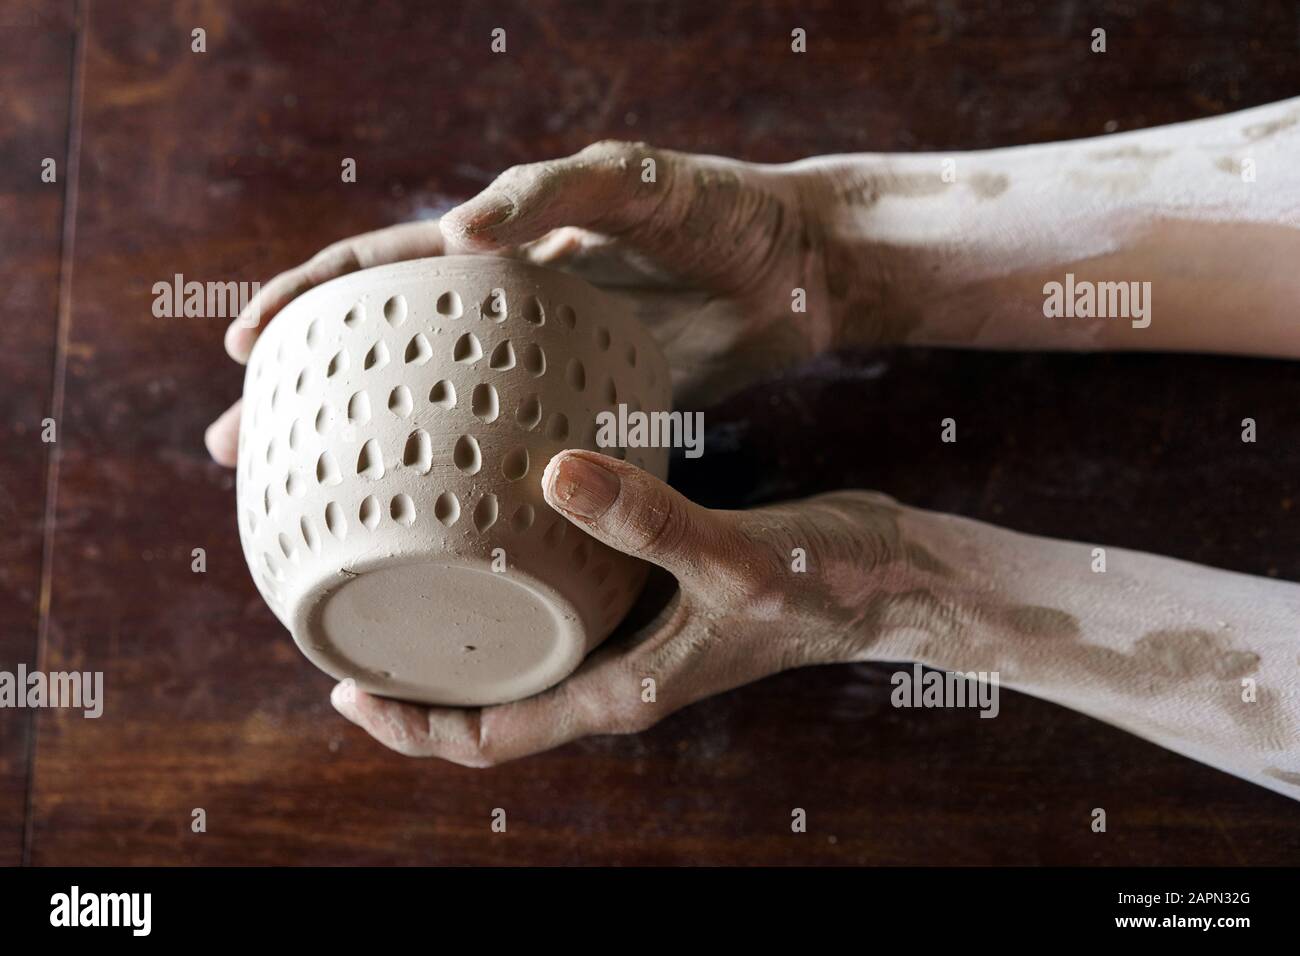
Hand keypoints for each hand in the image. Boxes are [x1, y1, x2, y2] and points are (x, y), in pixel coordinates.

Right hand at [207, 139, 863, 469]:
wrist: (809, 273)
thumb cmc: (731, 215)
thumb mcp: (643, 186)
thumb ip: (557, 190)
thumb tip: (457, 228)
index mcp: (505, 246)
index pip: (382, 266)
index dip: (308, 300)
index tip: (243, 348)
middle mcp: (510, 308)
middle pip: (385, 347)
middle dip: (311, 391)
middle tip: (240, 449)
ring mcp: (546, 363)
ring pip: (439, 408)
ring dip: (375, 448)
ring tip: (313, 504)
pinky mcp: (591, 407)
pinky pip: (510, 447)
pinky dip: (469, 483)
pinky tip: (442, 525)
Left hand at [330, 451, 907, 764]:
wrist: (884, 573)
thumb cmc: (819, 583)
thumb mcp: (733, 556)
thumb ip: (646, 522)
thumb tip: (550, 473)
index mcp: (620, 694)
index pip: (491, 739)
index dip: (413, 726)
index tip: (346, 685)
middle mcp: (614, 672)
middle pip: (490, 698)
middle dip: (418, 676)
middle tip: (350, 617)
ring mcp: (632, 633)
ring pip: (524, 646)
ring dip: (464, 622)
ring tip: (402, 565)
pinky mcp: (651, 588)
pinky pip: (564, 593)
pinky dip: (521, 570)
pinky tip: (502, 512)